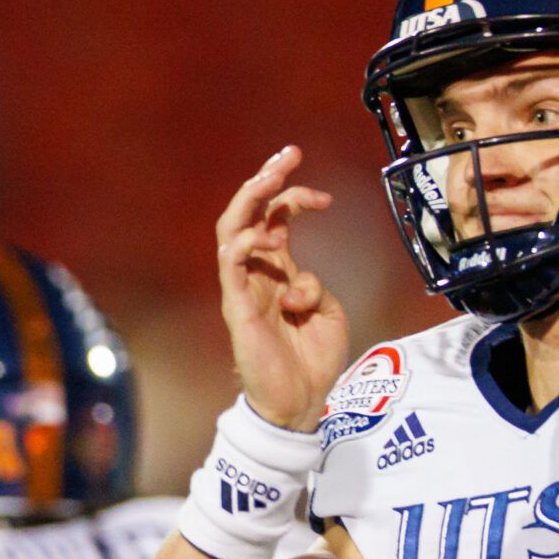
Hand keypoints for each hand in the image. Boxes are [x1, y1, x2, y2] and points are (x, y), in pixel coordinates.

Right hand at [217, 145, 348, 430]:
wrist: (300, 404)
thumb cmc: (311, 362)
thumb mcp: (328, 313)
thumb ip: (315, 285)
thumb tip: (301, 275)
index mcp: (278, 272)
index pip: (276, 220)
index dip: (295, 198)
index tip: (325, 196)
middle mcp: (257, 274)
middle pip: (248, 214)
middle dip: (265, 179)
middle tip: (288, 155)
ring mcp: (244, 288)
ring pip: (231, 230)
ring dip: (251, 199)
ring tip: (273, 180)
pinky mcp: (237, 306)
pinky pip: (231, 265)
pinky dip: (247, 244)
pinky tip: (269, 238)